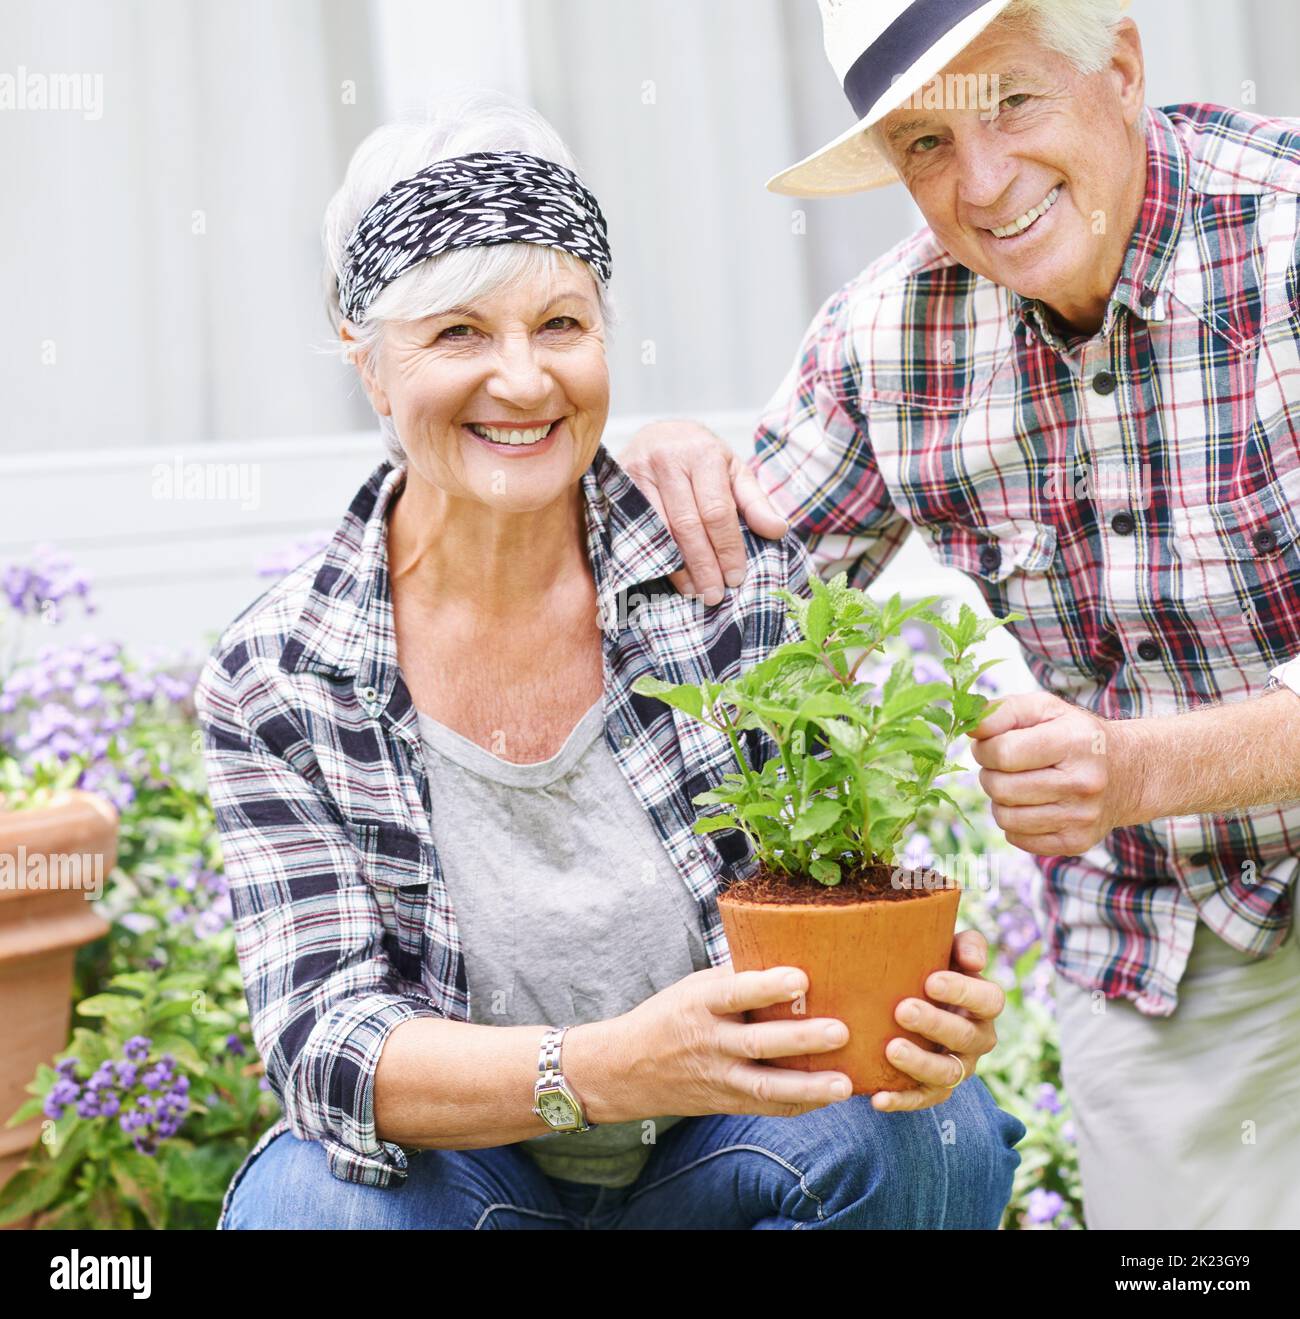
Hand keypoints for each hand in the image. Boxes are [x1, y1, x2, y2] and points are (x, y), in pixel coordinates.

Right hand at [602, 965, 853, 1119]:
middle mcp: (709, 1042)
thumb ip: (735, 980)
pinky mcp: (726, 1103)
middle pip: (757, 1043)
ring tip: (845, 1084)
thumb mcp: (694, 988)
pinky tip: (830, 1098)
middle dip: (800, 1039)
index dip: (767, 986)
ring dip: (809, 1087)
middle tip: (840, 1031)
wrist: (627, 1068)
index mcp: (699, 1004)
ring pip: (766, 1086)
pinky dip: (799, 1104)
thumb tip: (789, 954)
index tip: (800, 978)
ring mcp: (718, 1077)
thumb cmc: (671, 1016)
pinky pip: (767, 1108)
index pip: (734, 993)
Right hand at [619, 420, 787, 604]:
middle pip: (687, 524)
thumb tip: (777, 530)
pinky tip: (668, 575)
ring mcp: (638, 472)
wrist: (658, 434)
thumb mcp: (734, 471)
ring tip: (695, 591)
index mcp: (703, 454)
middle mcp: (668, 460)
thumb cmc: (701, 457)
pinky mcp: (618, 486)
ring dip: (677, 567)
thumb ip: (755, 502)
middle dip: (704, 564)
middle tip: (714, 594)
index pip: (717, 511)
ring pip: (659, 530)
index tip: (736, 577)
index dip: (727, 548)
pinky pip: (637, 529)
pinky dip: (654, 556)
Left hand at [871, 930, 1004, 1112]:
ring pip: (947, 1074)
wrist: (908, 998)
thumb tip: (973, 959)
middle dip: (935, 1024)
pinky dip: (901, 1101)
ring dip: (920, 1063)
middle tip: (902, 1010)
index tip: (931, 981)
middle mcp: (978, 1039)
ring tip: (891, 1049)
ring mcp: (958, 1067)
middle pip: (966, 1037)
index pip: (989, 1000)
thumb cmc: (930, 968)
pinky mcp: (935, 1090)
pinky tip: (877, 1098)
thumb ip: (966, 945)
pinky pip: (922, 1100)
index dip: (963, 992)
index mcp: (984, 1005)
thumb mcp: (948, 950)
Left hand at [969, 690, 1134, 854]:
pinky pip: (1017, 838)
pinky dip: (1014, 823)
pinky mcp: (1077, 842)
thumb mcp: (1045, 708)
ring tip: (1018, 784)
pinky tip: (1031, 805)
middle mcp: (1083, 782)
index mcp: (1075, 742)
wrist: (1130, 772)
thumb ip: (1002, 710)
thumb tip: (969, 726)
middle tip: (1004, 766)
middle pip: (999, 787)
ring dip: (1000, 799)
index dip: (984, 749)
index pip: (1002, 753)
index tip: (990, 745)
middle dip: (990, 774)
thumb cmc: (1075, 735)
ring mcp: (1082, 817)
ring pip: (1004, 817)